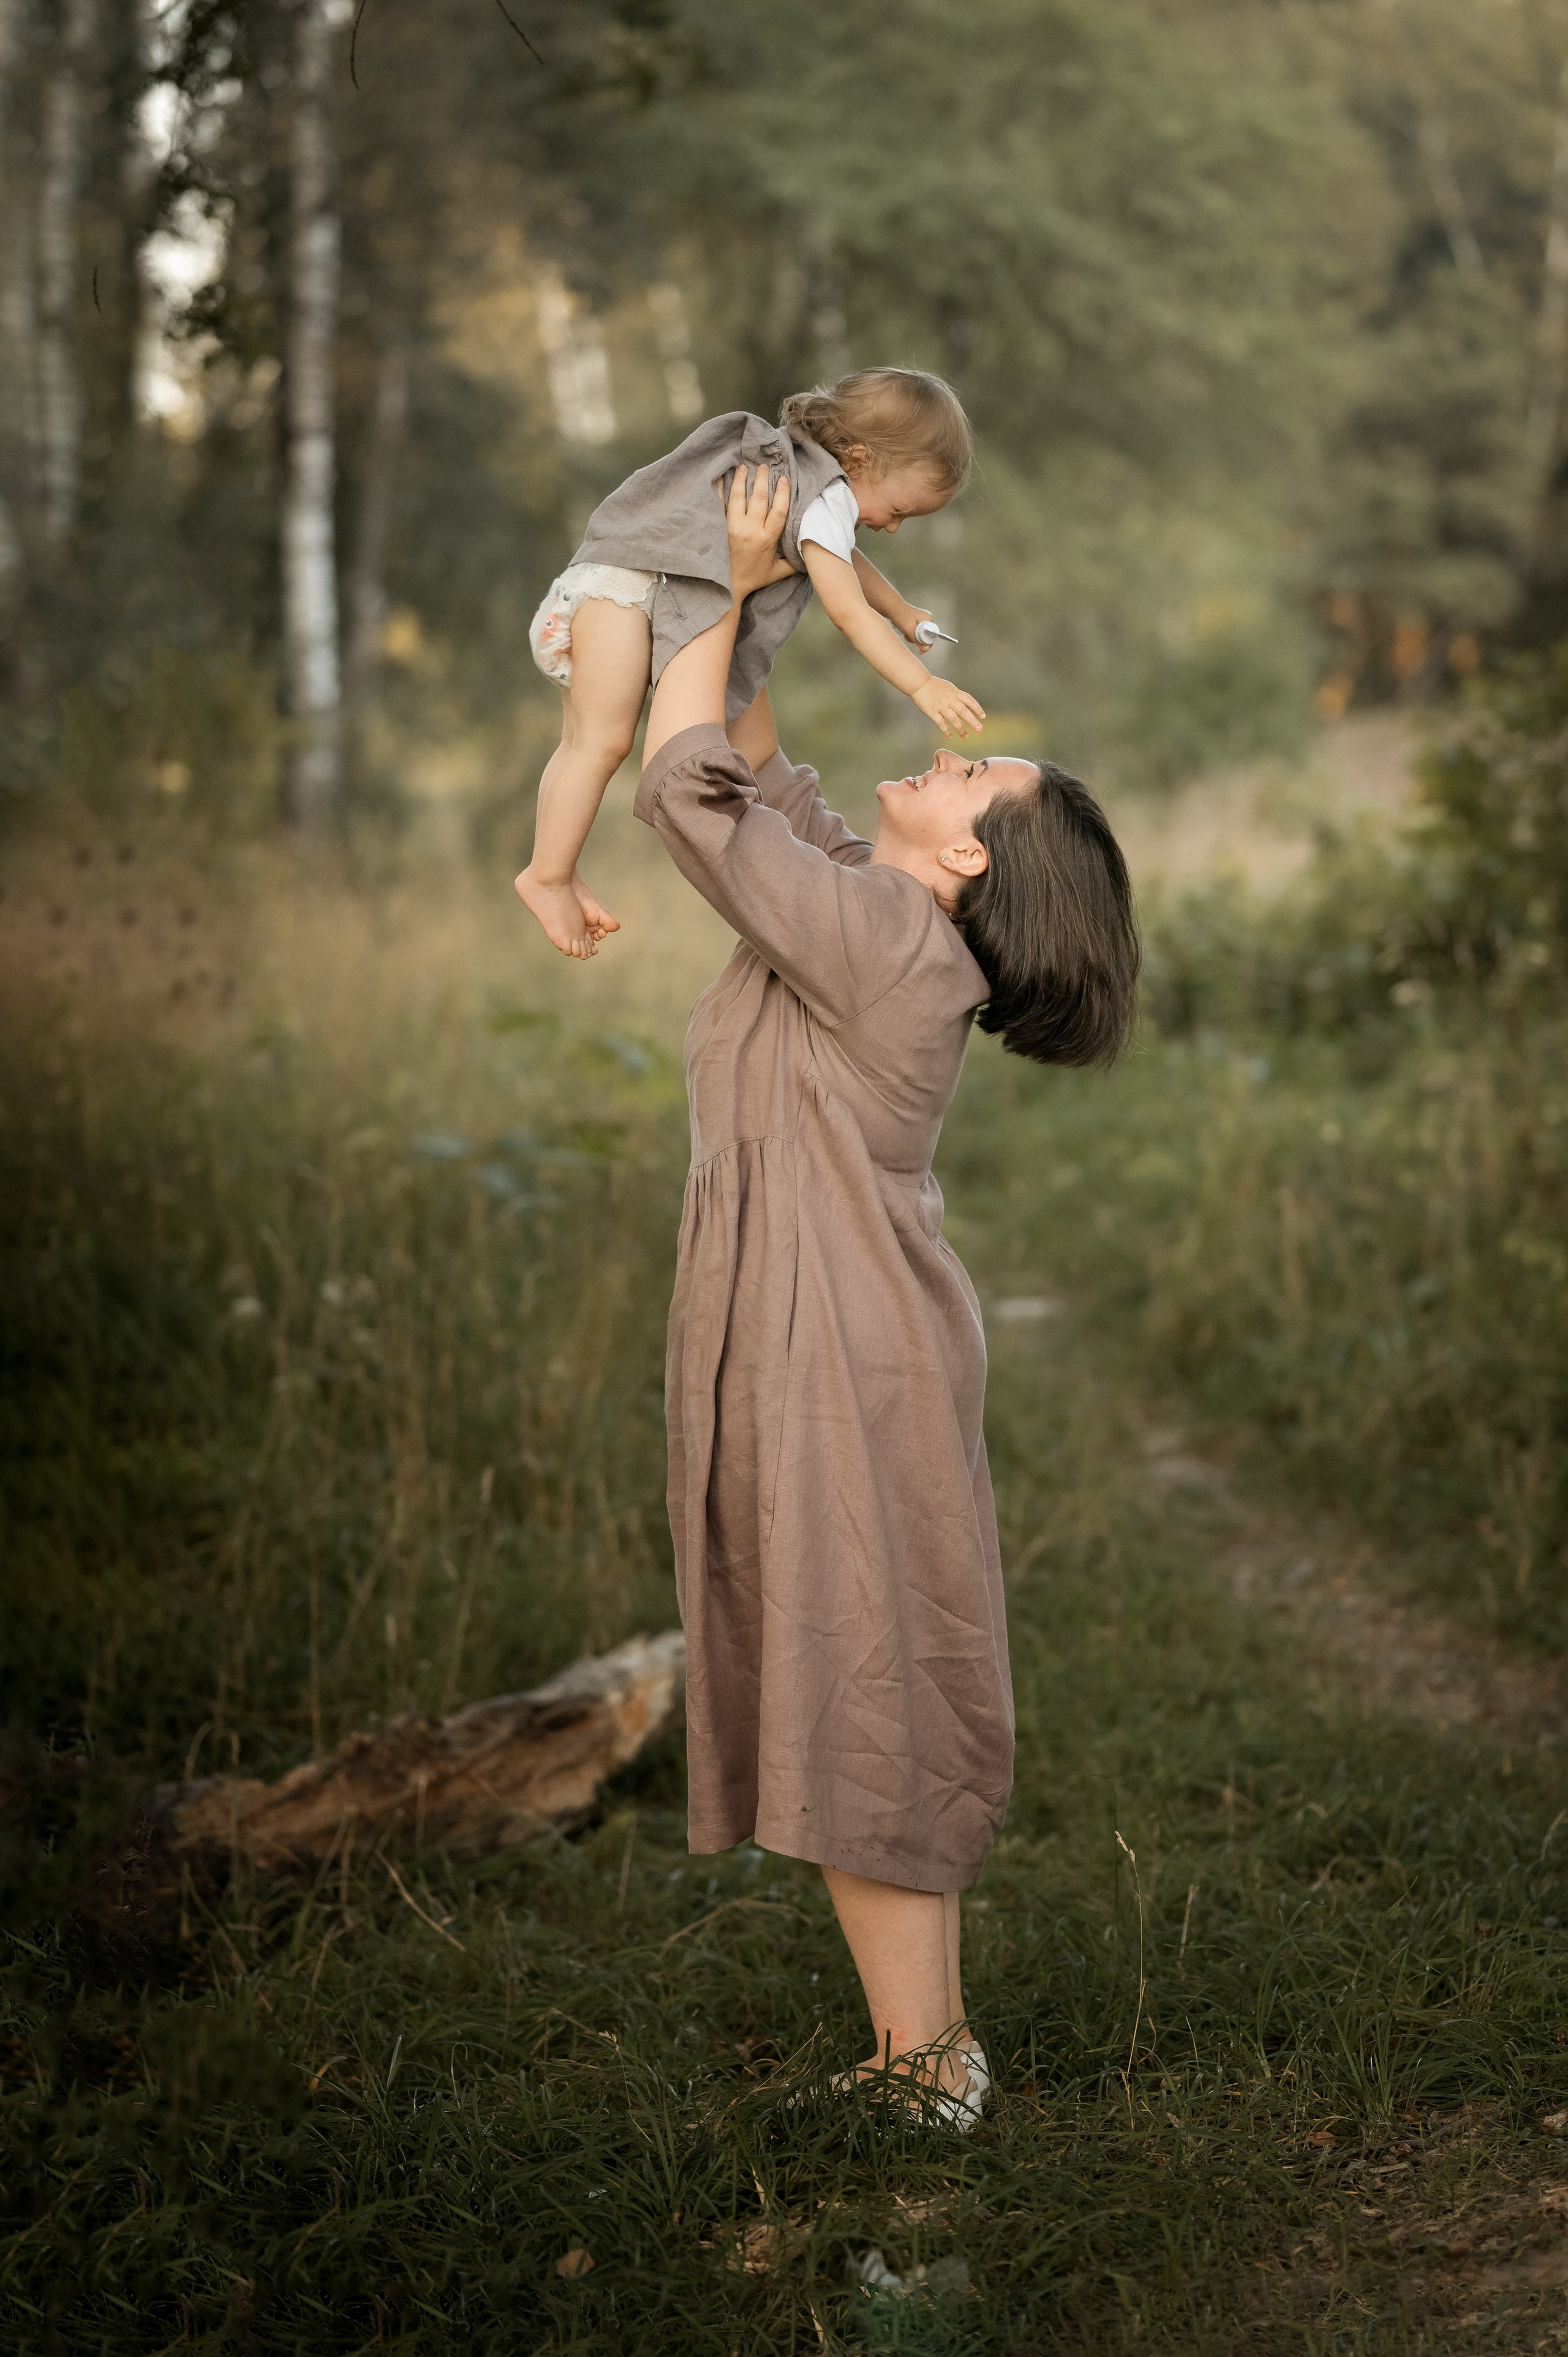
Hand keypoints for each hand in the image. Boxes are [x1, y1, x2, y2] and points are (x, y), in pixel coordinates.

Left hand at [723, 465, 792, 600]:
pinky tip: (720, 477)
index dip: (783, 493)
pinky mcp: (721, 527)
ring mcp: (734, 527)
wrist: (728, 585)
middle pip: (758, 499)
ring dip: (741, 480)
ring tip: (744, 466)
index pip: (778, 511)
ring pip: (738, 497)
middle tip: (764, 466)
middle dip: (762, 479)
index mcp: (767, 540)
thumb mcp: (778, 572)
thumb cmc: (755, 578)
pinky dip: (719, 490)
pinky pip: (719, 505)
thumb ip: (794, 562)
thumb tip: (811, 553)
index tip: (784, 479)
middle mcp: (751, 530)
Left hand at [899, 605, 933, 645]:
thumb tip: (925, 649)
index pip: (932, 636)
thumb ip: (918, 640)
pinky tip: (905, 631)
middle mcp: (927, 619)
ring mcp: (922, 621)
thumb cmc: (901, 616)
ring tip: (905, 632)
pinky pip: (916, 634)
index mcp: (929, 619)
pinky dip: (910, 635)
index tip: (918, 647)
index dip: (925, 643)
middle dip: (917, 640)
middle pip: (926, 637)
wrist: (892, 609)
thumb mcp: (909, 630)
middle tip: (908, 635)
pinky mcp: (917, 623)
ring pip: (920, 637)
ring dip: (912, 638)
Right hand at [912, 675, 986, 739]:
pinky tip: (950, 736)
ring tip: (965, 736)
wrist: (919, 683)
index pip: (969, 700)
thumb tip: (967, 707)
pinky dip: (946, 731)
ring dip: (960, 729)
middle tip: (979, 730)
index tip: (982, 717)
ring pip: (953, 719)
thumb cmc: (934, 686)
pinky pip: (941, 723)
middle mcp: (950, 699)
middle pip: (964, 711)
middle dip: (972, 721)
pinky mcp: (932, 712)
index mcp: (955, 692)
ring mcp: (941, 706)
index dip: (977, 709)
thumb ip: (957, 697)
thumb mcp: (949, 687)